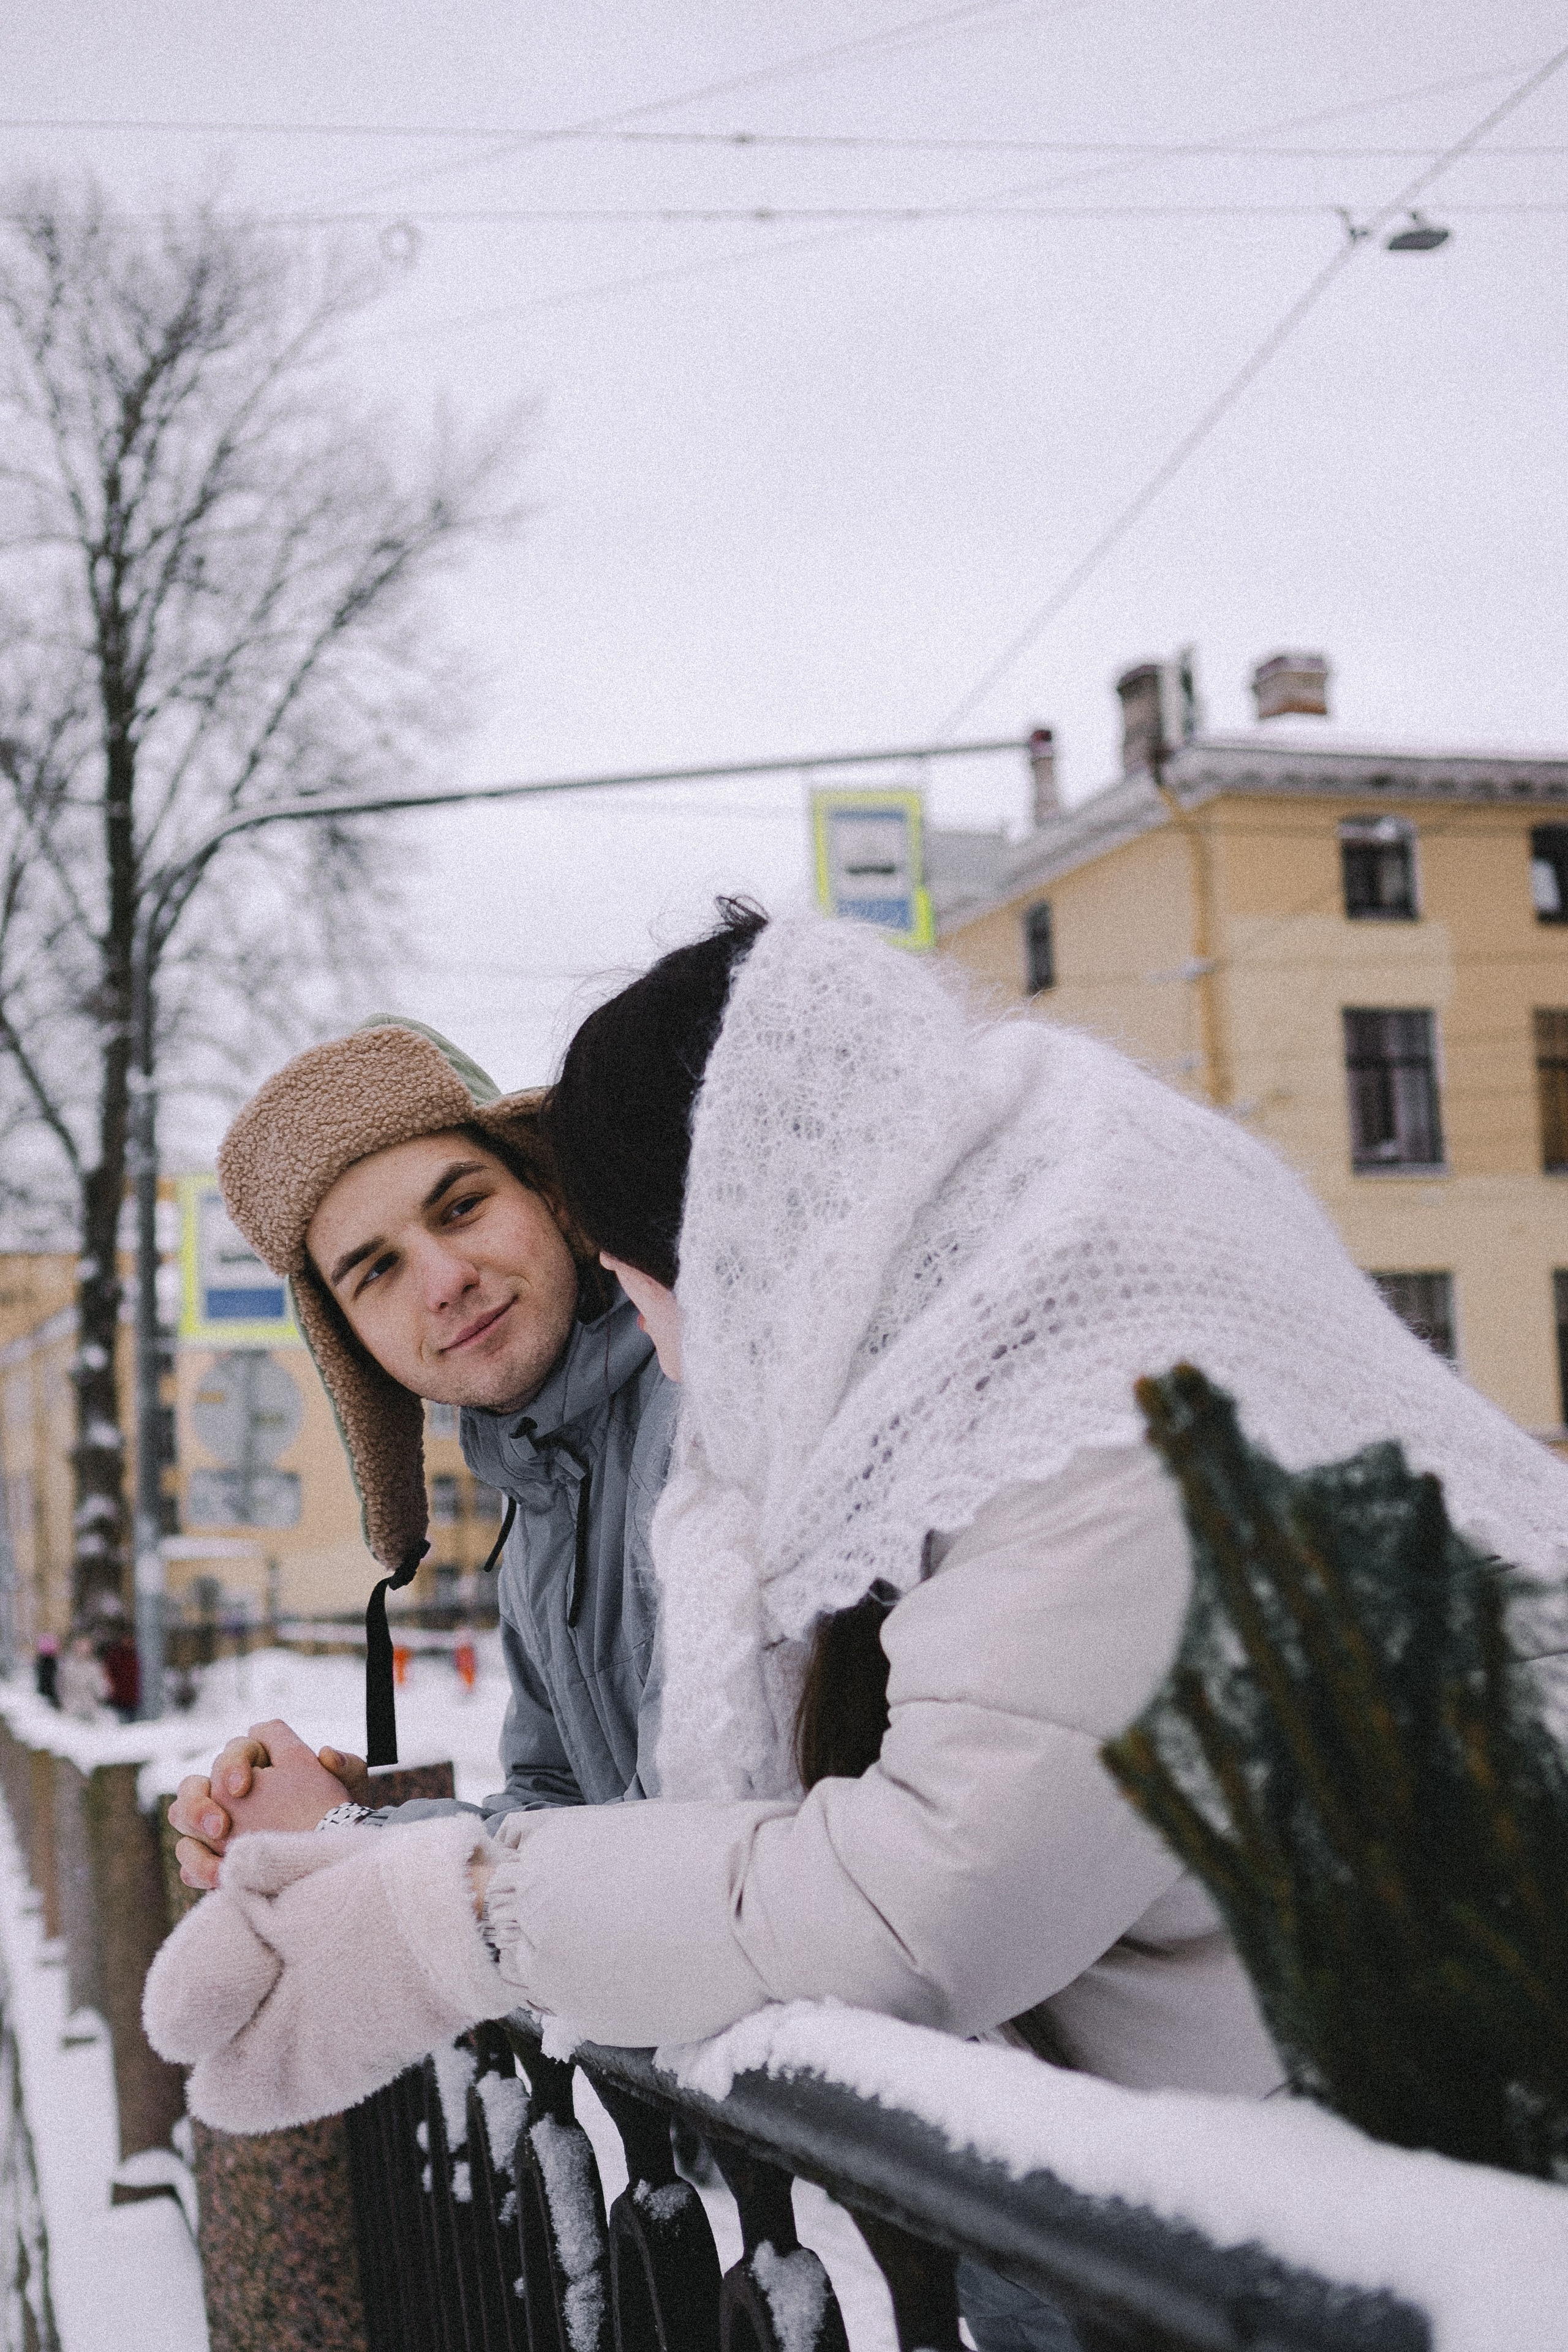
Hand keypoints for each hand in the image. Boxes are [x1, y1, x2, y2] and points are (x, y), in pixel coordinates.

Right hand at [168, 1720, 362, 1889]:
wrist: (333, 1859)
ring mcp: (218, 1824)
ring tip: (217, 1859)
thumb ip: (347, 1766)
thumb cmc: (341, 1816)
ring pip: (182, 1816)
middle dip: (200, 1804)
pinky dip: (198, 1868)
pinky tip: (219, 1879)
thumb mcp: (353, 1791)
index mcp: (263, 1762)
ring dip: (193, 1838)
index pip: (238, 1748)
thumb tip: (326, 1755)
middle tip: (221, 1827)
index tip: (243, 1786)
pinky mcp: (214, 1857)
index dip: (233, 1762)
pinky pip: (189, 1860)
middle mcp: (233, 1790)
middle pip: (195, 1782)